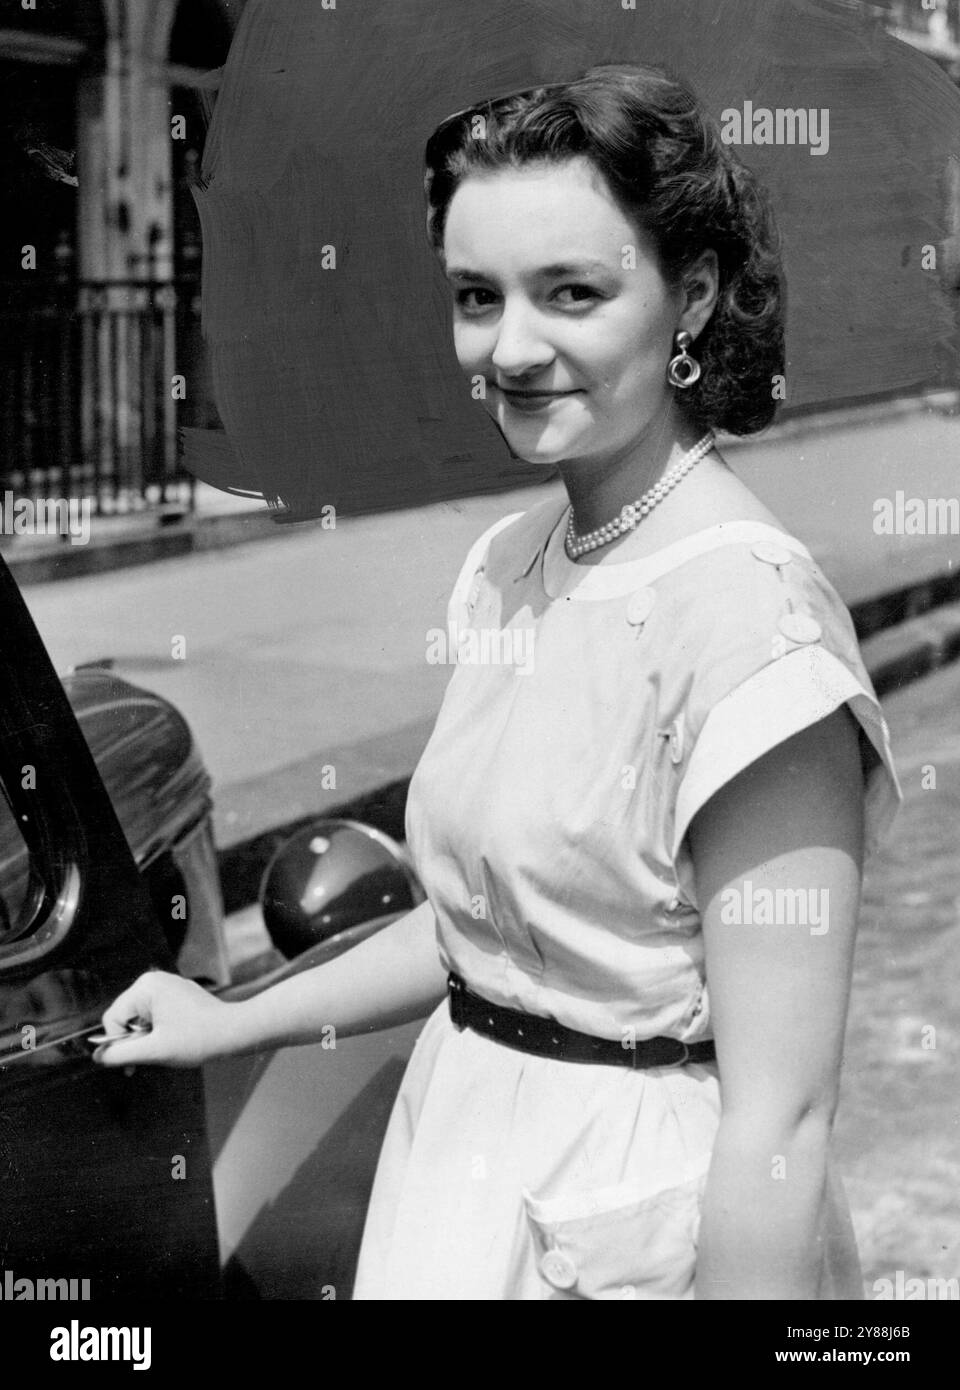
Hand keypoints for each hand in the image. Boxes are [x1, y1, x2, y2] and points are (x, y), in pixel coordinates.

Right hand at [94, 971, 231, 1068]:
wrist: (234, 1032)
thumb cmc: (198, 1039)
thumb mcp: (154, 1051)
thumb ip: (121, 1054)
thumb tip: (97, 1057)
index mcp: (146, 987)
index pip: (113, 1018)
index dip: (118, 1044)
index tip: (132, 1064)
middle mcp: (154, 980)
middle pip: (125, 1017)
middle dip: (133, 1041)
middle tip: (150, 1058)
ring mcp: (166, 986)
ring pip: (139, 1019)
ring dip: (146, 1039)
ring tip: (165, 1049)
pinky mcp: (176, 995)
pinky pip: (154, 1015)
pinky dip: (157, 1032)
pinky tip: (173, 1041)